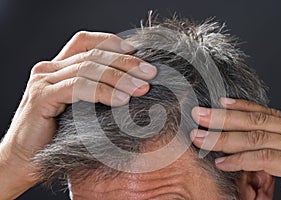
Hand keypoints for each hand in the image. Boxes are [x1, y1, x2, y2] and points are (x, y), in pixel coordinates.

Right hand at [0, 31, 156, 198]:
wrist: (24, 159)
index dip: (112, 42)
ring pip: (87, 69)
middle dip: (125, 63)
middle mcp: (49, 68)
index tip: (137, 52)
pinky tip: (120, 100)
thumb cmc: (57, 135)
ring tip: (141, 88)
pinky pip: (77, 87)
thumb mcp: (81, 108)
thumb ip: (96, 92)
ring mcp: (43, 80)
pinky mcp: (41, 96)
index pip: (86, 42)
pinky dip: (101, 91)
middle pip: (92, 55)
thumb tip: (133, 86)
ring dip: (118, 77)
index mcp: (58, 67)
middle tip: (149, 73)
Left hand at [190, 98, 280, 191]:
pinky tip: (221, 162)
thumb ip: (266, 146)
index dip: (240, 106)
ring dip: (224, 137)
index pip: (263, 112)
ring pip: (257, 137)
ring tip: (200, 139)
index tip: (218, 102)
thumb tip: (237, 144)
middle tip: (198, 115)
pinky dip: (240, 160)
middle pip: (255, 120)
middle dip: (223, 118)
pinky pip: (265, 159)